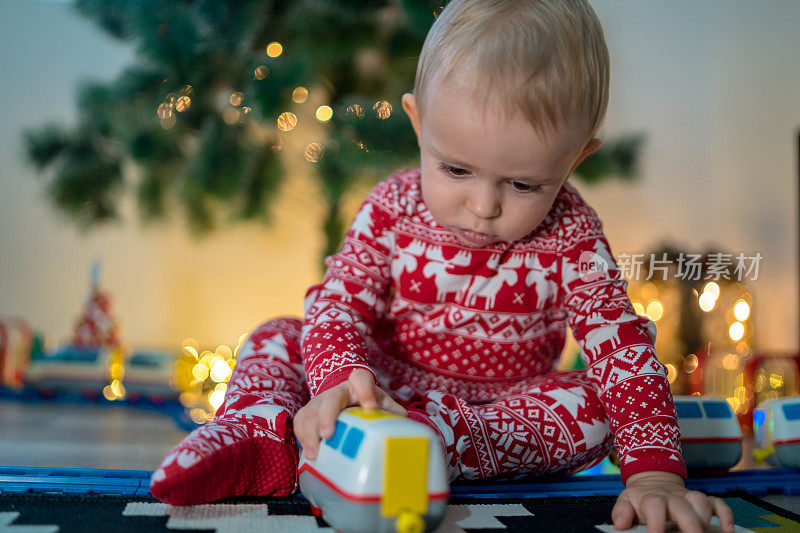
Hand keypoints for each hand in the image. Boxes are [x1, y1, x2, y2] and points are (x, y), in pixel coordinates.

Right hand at [293, 368, 406, 459]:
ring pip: (309, 413)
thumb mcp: (384, 405)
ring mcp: (319, 401)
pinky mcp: (308, 414)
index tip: (369, 407)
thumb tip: (402, 430)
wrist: (348, 399)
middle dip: (327, 416)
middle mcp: (336, 391)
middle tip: (328, 435)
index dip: (365, 391)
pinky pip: (299, 423)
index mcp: (358, 384)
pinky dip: (301, 438)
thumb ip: (394, 415)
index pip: (361, 379)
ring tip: (315, 454)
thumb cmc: (370, 404)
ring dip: (310, 433)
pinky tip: (309, 453)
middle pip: (330, 399)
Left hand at [612, 471, 733, 532]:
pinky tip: (727, 530)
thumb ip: (622, 512)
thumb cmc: (640, 498)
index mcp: (652, 498)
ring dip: (704, 518)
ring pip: (701, 501)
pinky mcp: (702, 500)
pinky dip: (725, 514)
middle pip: (683, 505)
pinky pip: (718, 503)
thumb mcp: (626, 502)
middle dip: (689, 523)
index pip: (654, 506)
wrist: (653, 480)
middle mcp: (672, 496)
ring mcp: (689, 497)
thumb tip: (620, 525)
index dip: (656, 522)